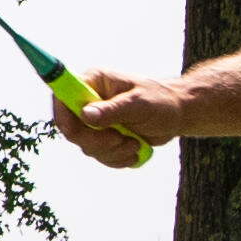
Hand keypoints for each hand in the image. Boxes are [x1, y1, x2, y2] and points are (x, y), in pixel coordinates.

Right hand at [54, 76, 173, 169]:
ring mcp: (95, 120)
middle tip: (120, 140)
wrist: (177, 114)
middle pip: (72, 129)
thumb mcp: (139, 104)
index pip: (62, 97)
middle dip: (97, 141)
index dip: (63, 116)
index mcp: (93, 82)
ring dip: (112, 151)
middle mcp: (89, 100)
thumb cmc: (161, 101)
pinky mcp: (103, 137)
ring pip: (87, 146)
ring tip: (135, 142)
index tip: (75, 133)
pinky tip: (135, 149)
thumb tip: (85, 114)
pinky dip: (117, 158)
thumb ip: (112, 109)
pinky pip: (99, 155)